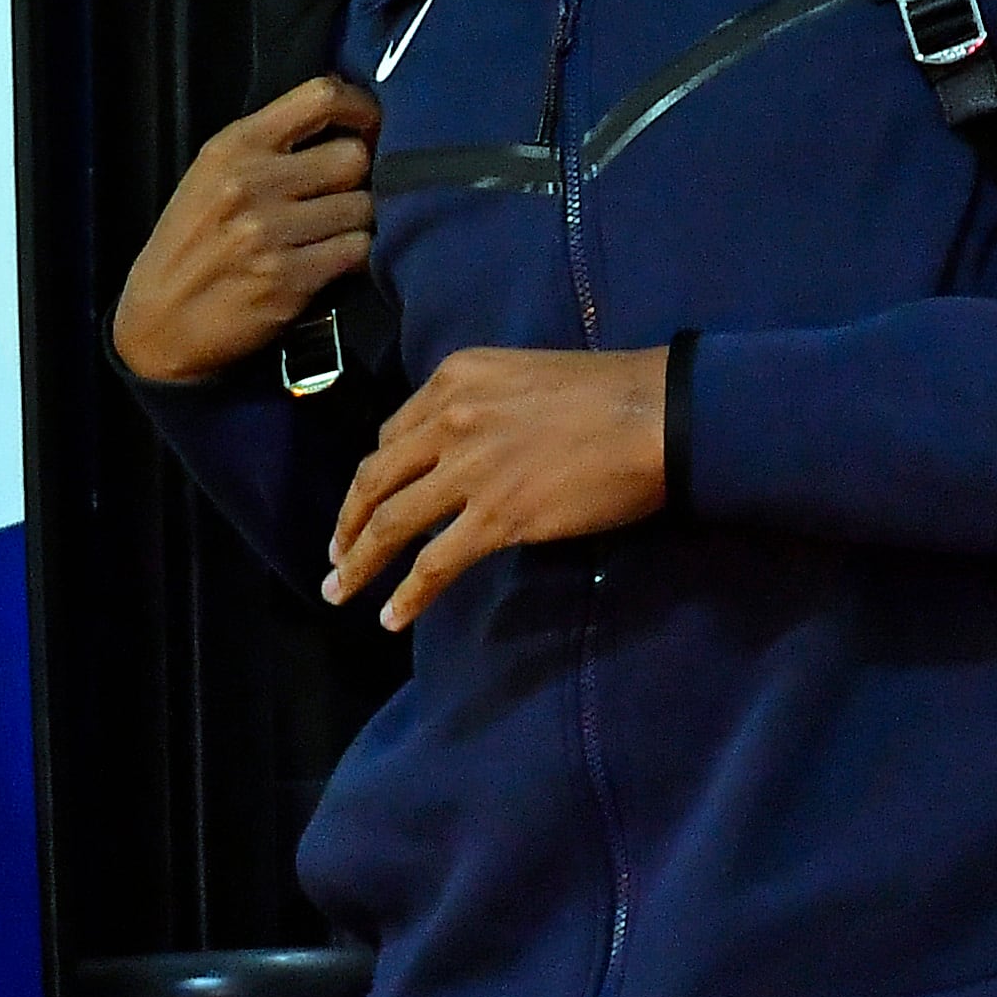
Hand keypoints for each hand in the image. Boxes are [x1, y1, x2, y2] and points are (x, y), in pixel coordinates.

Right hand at [114, 75, 380, 384]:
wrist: (156, 323)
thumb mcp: (215, 174)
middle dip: (362, 177)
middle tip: (346, 194)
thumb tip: (356, 122)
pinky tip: (331, 260)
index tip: (370, 126)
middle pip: (354, 157)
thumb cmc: (193, 242)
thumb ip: (276, 145)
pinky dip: (355, 255)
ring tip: (332, 232)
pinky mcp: (289, 277)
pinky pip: (358, 250)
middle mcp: (251, 182)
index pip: (321, 95)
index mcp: (235, 145)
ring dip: (358, 221)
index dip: (361, 107)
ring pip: (364, 206)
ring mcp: (269, 231)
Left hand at [324, 345, 670, 629]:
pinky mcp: (496, 518)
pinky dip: (407, 596)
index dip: (374, 476)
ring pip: (392, 523)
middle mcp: (450, 420)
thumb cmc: (612, 392)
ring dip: (359, 562)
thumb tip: (468, 453)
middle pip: (377, 479)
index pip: (393, 434)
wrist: (661, 416)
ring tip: (340, 591)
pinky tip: (393, 617)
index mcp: (457, 380)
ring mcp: (470, 471)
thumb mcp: (527, 378)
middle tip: (335, 555)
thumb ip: (483, 408)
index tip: (366, 503)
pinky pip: (434, 564)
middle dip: (347, 523)